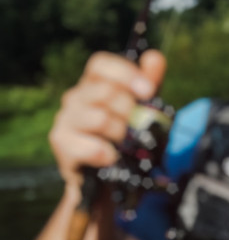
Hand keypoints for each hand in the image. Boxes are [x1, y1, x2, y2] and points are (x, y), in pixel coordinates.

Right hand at [49, 50, 166, 186]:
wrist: (109, 182)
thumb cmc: (127, 142)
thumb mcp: (143, 113)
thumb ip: (149, 85)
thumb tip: (155, 57)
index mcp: (95, 85)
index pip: (101, 64)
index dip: (125, 73)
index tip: (148, 91)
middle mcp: (76, 97)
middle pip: (105, 92)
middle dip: (130, 112)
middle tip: (138, 129)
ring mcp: (66, 119)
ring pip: (99, 118)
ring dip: (120, 134)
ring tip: (124, 146)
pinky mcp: (61, 143)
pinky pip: (88, 144)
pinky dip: (105, 153)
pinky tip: (111, 157)